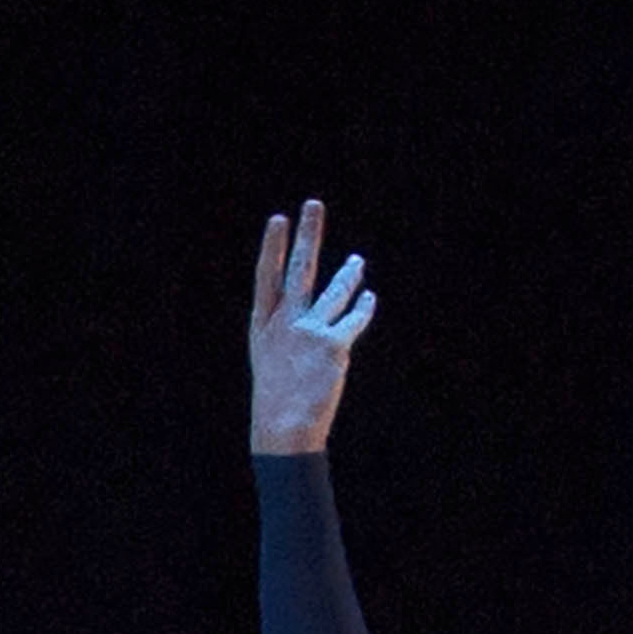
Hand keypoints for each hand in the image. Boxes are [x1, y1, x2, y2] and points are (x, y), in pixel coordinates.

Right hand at [249, 202, 376, 454]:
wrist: (284, 428)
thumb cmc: (277, 401)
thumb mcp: (272, 361)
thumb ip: (288, 333)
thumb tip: (313, 317)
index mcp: (264, 327)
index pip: (266, 277)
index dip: (273, 247)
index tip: (279, 219)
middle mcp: (286, 322)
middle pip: (299, 269)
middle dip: (308, 235)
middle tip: (313, 204)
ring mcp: (309, 331)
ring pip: (334, 292)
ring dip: (348, 274)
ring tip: (357, 262)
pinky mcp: (333, 345)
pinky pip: (353, 318)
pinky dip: (363, 307)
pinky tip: (369, 297)